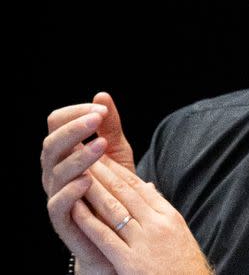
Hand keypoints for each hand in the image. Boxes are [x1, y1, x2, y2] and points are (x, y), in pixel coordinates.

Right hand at [42, 92, 134, 273]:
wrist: (118, 231)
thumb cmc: (116, 188)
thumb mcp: (117, 152)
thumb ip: (110, 126)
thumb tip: (102, 94)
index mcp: (65, 151)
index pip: (57, 123)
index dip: (76, 112)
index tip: (101, 109)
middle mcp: (54, 170)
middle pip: (52, 144)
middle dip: (74, 129)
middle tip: (97, 118)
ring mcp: (56, 194)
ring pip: (55, 171)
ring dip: (78, 156)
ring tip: (101, 145)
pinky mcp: (63, 219)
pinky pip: (58, 204)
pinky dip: (71, 190)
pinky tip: (88, 179)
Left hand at [73, 157, 212, 273]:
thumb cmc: (185, 268)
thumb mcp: (178, 234)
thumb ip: (161, 211)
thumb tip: (149, 188)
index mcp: (169, 216)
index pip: (140, 187)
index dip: (119, 170)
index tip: (104, 157)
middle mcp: (157, 224)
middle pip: (125, 192)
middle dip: (103, 171)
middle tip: (86, 153)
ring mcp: (144, 242)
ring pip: (113, 208)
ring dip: (93, 188)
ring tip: (77, 171)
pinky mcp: (131, 262)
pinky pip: (105, 237)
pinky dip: (89, 221)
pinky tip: (76, 207)